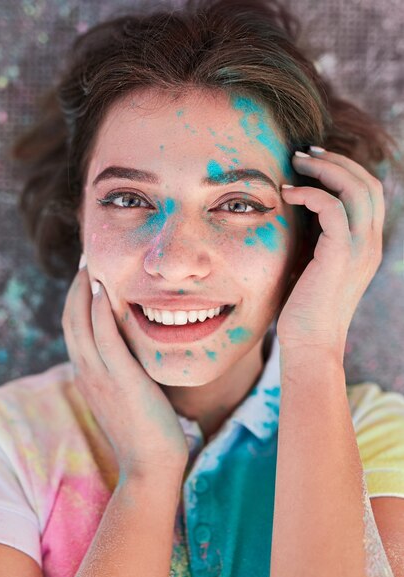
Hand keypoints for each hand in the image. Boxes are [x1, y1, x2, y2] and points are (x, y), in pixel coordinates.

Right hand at [61, 261, 189, 479]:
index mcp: (88, 376)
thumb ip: (125, 371)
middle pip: (70, 320)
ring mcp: (100, 376)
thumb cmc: (146, 432)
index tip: (89, 278)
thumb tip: (138, 352)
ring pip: (81, 323)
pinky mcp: (120, 379)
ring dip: (84, 290)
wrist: (150, 466)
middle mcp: (87, 373)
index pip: (74, 329)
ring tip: (93, 264)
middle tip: (87, 261)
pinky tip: (105, 289)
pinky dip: (101, 311)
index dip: (77, 301)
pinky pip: (104, 338)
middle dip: (76, 287)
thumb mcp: (128, 395)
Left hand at [276, 148, 383, 357]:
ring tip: (295, 163)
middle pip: (367, 183)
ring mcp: (360, 249)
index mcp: (366, 245)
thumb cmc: (304, 307)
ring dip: (325, 169)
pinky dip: (310, 193)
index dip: (344, 169)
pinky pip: (333, 208)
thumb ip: (316, 237)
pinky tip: (287, 193)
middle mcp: (370, 244)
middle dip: (336, 161)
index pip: (368, 193)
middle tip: (303, 153)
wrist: (310, 344)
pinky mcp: (340, 256)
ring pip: (356, 189)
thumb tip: (300, 209)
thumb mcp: (314, 264)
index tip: (313, 160)